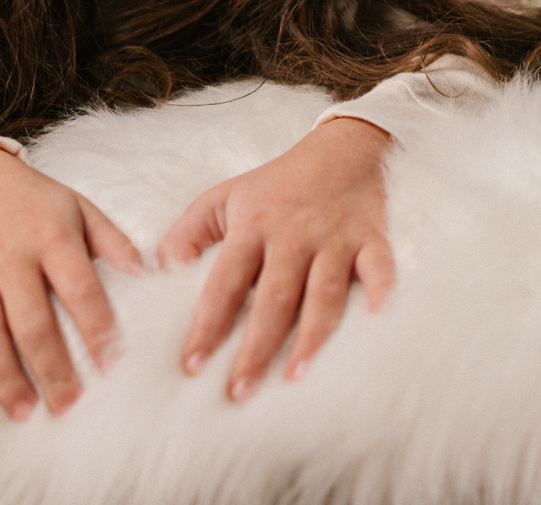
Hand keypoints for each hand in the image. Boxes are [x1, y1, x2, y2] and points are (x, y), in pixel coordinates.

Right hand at [0, 145, 142, 419]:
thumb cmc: (33, 201)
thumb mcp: (78, 208)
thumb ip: (113, 241)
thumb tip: (149, 275)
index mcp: (51, 235)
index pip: (79, 288)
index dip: (96, 328)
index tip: (112, 366)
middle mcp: (8, 254)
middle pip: (31, 321)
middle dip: (52, 368)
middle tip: (68, 407)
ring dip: (3, 375)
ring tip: (23, 411)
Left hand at [158, 116, 395, 400]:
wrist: (341, 148)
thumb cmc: (275, 185)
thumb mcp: (222, 197)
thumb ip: (187, 233)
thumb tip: (159, 271)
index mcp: (253, 226)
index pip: (224, 282)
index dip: (208, 324)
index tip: (192, 365)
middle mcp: (294, 234)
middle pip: (273, 298)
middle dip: (256, 348)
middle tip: (240, 391)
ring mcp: (336, 238)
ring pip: (323, 293)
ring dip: (310, 337)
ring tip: (294, 376)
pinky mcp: (372, 238)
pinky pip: (380, 269)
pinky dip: (381, 295)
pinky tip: (375, 325)